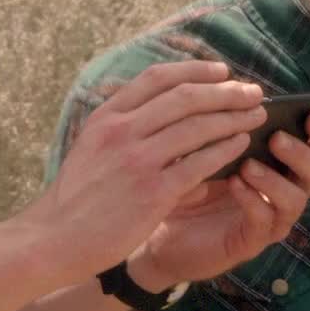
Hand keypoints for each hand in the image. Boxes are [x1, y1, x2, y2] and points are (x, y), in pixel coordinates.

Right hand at [21, 60, 265, 281]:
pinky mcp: (153, 192)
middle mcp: (122, 131)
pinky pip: (200, 163)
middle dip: (225, 90)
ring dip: (233, 117)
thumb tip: (165, 112)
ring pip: (198, 126)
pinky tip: (241, 145)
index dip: (194, 70)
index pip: (157, 78)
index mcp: (106, 116)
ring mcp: (138, 161)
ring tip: (256, 114)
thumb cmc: (75, 197)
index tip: (221, 71)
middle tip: (252, 90)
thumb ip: (123, 127)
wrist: (53, 240)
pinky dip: (225, 149)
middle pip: (185, 96)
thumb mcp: (90, 146)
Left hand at [128, 110, 309, 290]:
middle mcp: (284, 189)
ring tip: (248, 164)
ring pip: (296, 200)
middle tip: (276, 138)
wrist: (160, 222)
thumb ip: (228, 122)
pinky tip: (234, 184)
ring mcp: (270, 218)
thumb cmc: (188, 175)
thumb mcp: (208, 143)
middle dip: (302, 153)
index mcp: (282, 161)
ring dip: (275, 179)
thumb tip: (240, 90)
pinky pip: (264, 222)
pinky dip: (252, 200)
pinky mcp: (250, 241)